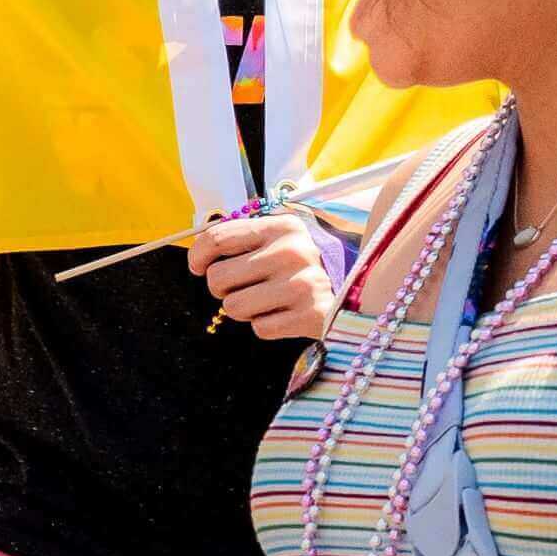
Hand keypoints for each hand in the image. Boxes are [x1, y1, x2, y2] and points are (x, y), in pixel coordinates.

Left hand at [190, 210, 337, 342]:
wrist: (359, 289)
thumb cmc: (300, 264)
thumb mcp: (278, 239)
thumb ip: (241, 239)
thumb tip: (197, 258)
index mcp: (282, 227)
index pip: (217, 238)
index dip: (197, 256)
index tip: (197, 266)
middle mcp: (294, 252)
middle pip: (217, 277)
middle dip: (222, 287)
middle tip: (243, 287)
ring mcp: (304, 285)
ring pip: (234, 307)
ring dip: (244, 309)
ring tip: (266, 301)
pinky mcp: (313, 316)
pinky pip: (260, 329)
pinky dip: (267, 325)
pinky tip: (286, 314)